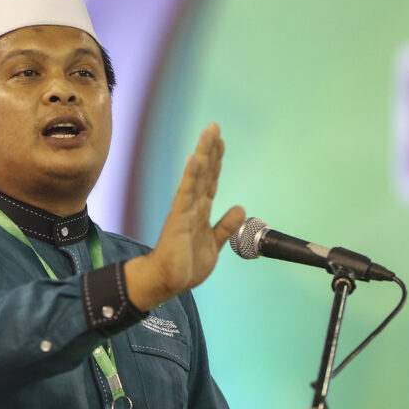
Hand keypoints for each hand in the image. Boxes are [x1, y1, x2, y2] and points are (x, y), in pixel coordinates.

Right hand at [125, 123, 244, 310]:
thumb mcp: (215, 243)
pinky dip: (190, 175)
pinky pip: (186, 193)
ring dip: (202, 154)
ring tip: (206, 133)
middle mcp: (192, 206)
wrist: (168, 281)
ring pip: (196, 177)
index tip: (220, 140)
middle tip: (213, 126)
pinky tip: (195, 159)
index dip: (217, 161)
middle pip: (205, 172)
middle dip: (210, 149)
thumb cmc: (186, 264)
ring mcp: (185, 210)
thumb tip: (240, 207)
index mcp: (200, 211)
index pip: (211, 180)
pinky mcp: (178, 218)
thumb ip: (226, 226)